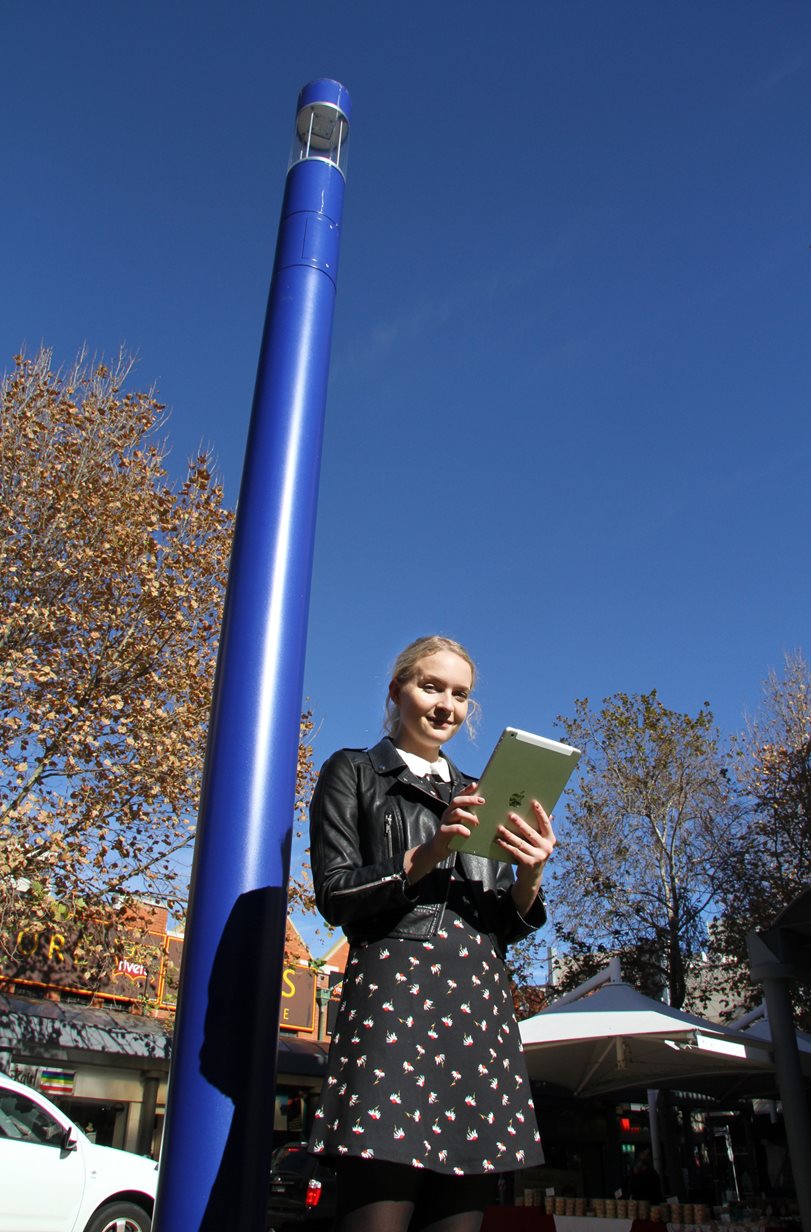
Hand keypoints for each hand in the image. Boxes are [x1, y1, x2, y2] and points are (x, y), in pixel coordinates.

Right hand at [403, 784, 482, 881]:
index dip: (467, 790)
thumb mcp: (460, 824)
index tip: (476, 785)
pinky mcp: (443, 832)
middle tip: (482, 802)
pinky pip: (453, 828)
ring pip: (456, 813)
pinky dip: (462, 830)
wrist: (437, 849)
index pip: (459, 796)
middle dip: (470, 799)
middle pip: (457, 801)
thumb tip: (485, 812)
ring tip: (477, 823)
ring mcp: (444, 822)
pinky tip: (468, 834)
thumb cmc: (453, 836)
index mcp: (452, 810)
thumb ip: (468, 817)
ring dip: (469, 816)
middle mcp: (447, 813)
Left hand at [498, 800, 555, 915]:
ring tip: (500, 827)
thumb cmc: (535, 853)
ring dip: (509, 834)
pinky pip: (514, 851)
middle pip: (531, 832)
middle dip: (520, 823)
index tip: (533, 802)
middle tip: (510, 815)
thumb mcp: (541, 842)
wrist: (532, 877)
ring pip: (520, 842)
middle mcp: (547, 848)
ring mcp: (538, 856)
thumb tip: (547, 812)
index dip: (540, 813)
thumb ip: (542, 829)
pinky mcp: (529, 863)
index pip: (545, 823)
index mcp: (551, 839)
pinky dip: (505, 845)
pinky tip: (498, 840)